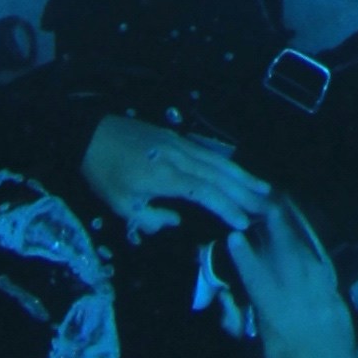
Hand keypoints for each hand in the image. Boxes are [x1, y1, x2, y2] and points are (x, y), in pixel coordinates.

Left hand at [81, 113, 272, 244]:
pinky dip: (228, 164)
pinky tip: (239, 172)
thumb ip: (150, 218)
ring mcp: (180, 144)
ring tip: (264, 189)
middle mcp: (179, 157)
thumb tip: (175, 220)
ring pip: (218, 161)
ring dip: (242, 176)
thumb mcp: (119, 204)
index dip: (225, 207)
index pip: (204, 192)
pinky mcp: (177, 138)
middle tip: (266, 208)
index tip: (242, 222)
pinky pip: (209, 153)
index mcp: (164, 174)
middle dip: (244, 192)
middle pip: (218, 175)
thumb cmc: (103, 173)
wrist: (91, 134)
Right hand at [224, 195, 357, 357]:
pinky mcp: (339, 298)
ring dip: (295, 231)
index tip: (235, 236)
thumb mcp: (262, 346)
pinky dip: (314, 248)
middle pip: (288, 260)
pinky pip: (325, 266)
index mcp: (279, 320)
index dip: (247, 259)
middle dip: (277, 229)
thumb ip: (249, 316)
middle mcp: (303, 305)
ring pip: (309, 258)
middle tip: (265, 203)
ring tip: (284, 208)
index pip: (260, 283)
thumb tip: (230, 291)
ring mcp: (325, 299)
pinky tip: (307, 233)